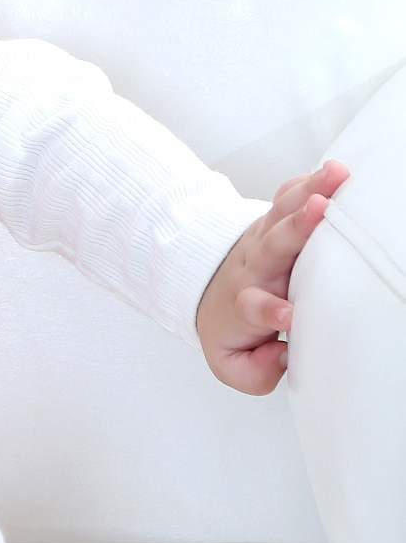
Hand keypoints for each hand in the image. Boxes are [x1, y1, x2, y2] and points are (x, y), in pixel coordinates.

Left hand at [195, 161, 349, 392]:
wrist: (206, 290)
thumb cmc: (231, 327)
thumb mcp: (232, 364)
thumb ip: (253, 373)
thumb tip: (279, 356)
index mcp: (245, 304)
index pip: (255, 307)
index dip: (269, 312)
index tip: (286, 316)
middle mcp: (255, 267)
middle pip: (273, 245)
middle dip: (296, 227)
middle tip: (320, 208)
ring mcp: (264, 240)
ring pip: (283, 212)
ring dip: (308, 190)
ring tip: (336, 173)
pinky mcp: (275, 223)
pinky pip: (287, 198)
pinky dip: (306, 183)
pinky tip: (330, 170)